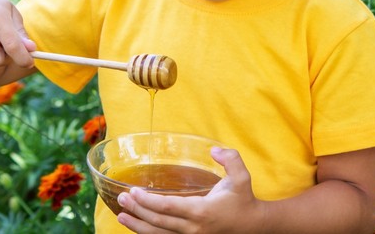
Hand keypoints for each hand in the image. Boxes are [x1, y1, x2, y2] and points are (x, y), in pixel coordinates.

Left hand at [116, 147, 263, 233]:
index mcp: (202, 212)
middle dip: (137, 211)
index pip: (168, 208)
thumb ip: (231, 159)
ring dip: (138, 226)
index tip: (133, 192)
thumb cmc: (243, 200)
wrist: (253, 226)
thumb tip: (214, 150)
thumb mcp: (242, 177)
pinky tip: (137, 226)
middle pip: (158, 222)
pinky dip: (149, 233)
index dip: (148, 202)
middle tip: (121, 199)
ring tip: (121, 216)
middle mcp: (194, 229)